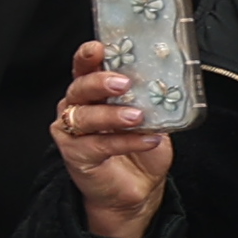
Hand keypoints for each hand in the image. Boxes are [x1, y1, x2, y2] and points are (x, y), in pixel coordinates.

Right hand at [54, 31, 176, 237]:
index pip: (84, 68)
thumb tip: (166, 83)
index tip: (100, 48)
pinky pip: (98, 145)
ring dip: (111, 114)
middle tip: (123, 83)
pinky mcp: (76, 155)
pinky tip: (147, 139)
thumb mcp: (151, 118)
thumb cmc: (139, 149)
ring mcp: (72, 132)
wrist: (136, 189)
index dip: (88, 57)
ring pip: (83, 116)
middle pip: (79, 88)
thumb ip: (150, 100)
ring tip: (137, 116)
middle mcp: (76, 108)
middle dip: (98, 82)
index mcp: (92, 93)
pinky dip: (124, 141)